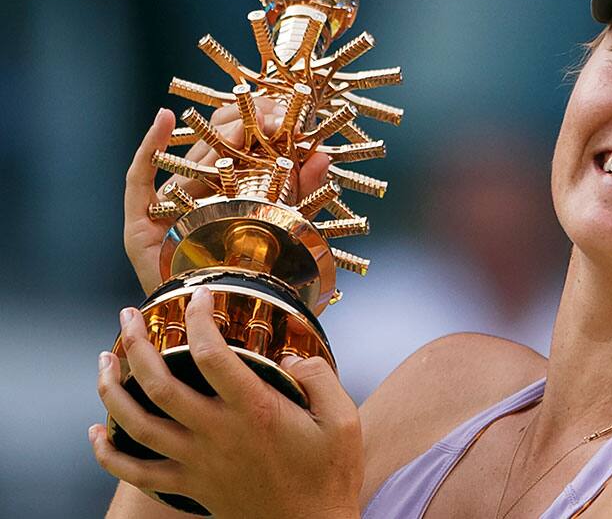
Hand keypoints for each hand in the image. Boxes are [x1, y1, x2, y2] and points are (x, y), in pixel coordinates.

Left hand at [91, 287, 362, 518]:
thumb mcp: (343, 420)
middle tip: (128, 317)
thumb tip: (293, 354)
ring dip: (111, 389)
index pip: (213, 355)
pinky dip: (108, 453)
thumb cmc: (328, 475)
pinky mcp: (190, 486)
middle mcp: (217, 434)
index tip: (199, 296)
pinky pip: (135, 472)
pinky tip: (97, 432)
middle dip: (136, 344)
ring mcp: (198, 462)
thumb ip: (319, 378)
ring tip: (104, 359)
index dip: (199, 318)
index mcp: (255, 411)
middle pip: (158, 383)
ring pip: (135, 424)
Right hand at [124, 104, 330, 294]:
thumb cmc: (259, 286)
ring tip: (239, 124)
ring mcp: (166, 210)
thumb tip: (321, 156)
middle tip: (269, 117)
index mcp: (228, 197)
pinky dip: (150, 147)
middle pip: (214, 148)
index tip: (281, 112)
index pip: (237, 150)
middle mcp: (195, 200)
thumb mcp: (289, 231)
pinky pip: (140, 179)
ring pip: (189, 160)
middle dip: (242, 127)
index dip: (257, 125)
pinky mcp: (141, 224)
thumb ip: (303, 193)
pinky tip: (164, 119)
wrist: (227, 331)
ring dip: (215, 136)